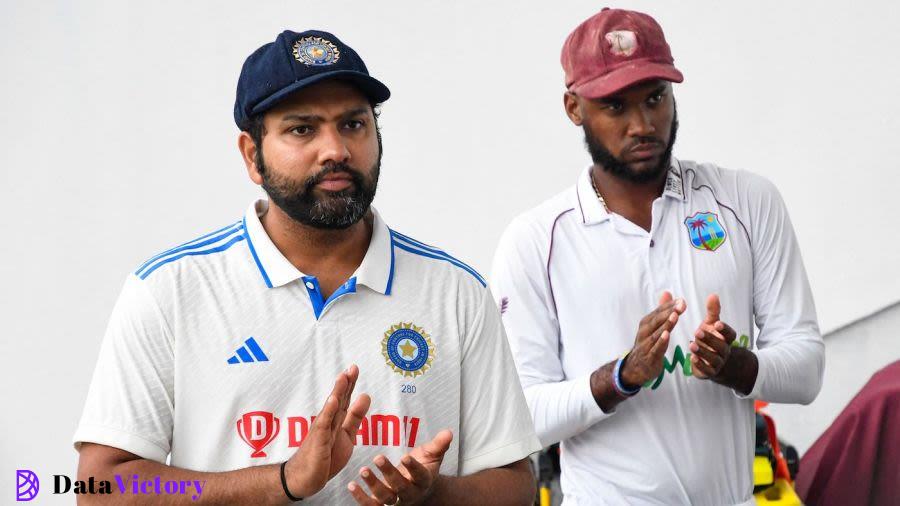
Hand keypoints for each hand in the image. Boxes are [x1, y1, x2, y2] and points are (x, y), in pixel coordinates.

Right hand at [284, 365, 370, 498]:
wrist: (305, 478)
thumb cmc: (325, 457)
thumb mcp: (346, 435)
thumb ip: (355, 417)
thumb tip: (366, 395)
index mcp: (335, 420)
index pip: (344, 399)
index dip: (350, 385)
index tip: (354, 368)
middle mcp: (327, 422)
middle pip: (338, 400)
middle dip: (345, 384)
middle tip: (352, 367)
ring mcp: (321, 431)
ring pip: (331, 409)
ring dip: (337, 393)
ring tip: (343, 378)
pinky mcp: (318, 442)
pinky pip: (323, 426)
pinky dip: (328, 412)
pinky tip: (333, 401)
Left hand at [347, 429, 453, 504]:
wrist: (419, 491)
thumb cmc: (423, 468)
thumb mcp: (432, 455)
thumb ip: (439, 444)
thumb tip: (448, 432)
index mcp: (423, 480)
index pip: (419, 475)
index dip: (413, 467)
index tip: (405, 456)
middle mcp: (410, 493)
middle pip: (400, 487)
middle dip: (389, 473)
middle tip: (378, 458)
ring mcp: (395, 501)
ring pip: (385, 498)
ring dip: (373, 486)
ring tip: (363, 471)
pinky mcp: (382, 505)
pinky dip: (361, 498)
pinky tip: (352, 485)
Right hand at [620, 292, 685, 387]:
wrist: (635, 367)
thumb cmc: (647, 344)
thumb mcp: (653, 326)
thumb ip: (661, 310)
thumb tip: (667, 292)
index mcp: (646, 323)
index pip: (659, 311)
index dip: (670, 305)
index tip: (682, 300)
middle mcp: (644, 331)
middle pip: (657, 320)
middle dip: (669, 312)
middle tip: (681, 305)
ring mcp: (645, 344)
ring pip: (657, 333)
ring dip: (666, 324)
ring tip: (674, 316)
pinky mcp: (649, 357)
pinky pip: (656, 348)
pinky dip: (661, 341)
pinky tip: (667, 335)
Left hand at [690, 294, 736, 378]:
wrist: (716, 363)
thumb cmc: (712, 338)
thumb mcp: (712, 324)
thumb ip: (713, 311)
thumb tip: (713, 294)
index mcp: (726, 339)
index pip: (730, 334)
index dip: (725, 329)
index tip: (717, 324)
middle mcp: (724, 351)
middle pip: (721, 346)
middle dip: (710, 339)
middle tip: (697, 331)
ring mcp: (718, 363)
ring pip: (713, 359)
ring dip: (703, 352)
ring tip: (691, 345)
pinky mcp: (709, 372)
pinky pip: (706, 370)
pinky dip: (700, 365)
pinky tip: (692, 358)